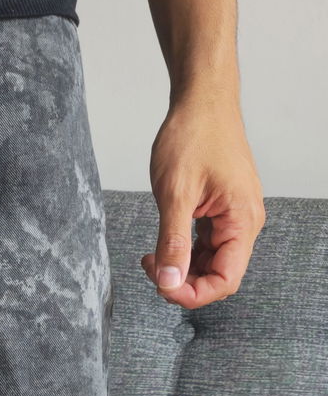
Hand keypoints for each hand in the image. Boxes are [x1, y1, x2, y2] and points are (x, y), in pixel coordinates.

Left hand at [142, 95, 265, 308]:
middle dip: (184, 282)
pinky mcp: (221, 211)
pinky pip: (206, 245)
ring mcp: (234, 216)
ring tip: (151, 257)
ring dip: (181, 268)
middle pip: (219, 275)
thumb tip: (168, 283)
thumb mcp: (175, 193)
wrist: (202, 101)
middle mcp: (245, 222)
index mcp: (242, 220)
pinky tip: (161, 246)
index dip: (193, 294)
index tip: (161, 286)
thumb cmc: (192, 136)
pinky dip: (184, 252)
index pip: (226, 280)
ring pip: (211, 262)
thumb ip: (172, 242)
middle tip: (150, 268)